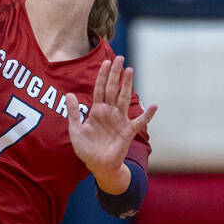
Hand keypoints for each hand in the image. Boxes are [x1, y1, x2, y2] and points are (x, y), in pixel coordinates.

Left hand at [65, 57, 156, 191]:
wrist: (99, 165)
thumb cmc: (87, 148)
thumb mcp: (76, 130)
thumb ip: (73, 112)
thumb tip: (69, 94)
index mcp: (97, 110)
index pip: (100, 88)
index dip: (103, 76)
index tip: (107, 61)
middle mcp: (109, 112)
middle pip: (113, 89)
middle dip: (116, 74)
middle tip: (120, 58)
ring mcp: (120, 120)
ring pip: (124, 99)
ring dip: (127, 85)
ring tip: (130, 71)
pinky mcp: (128, 131)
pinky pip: (139, 121)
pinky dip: (147, 115)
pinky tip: (155, 106)